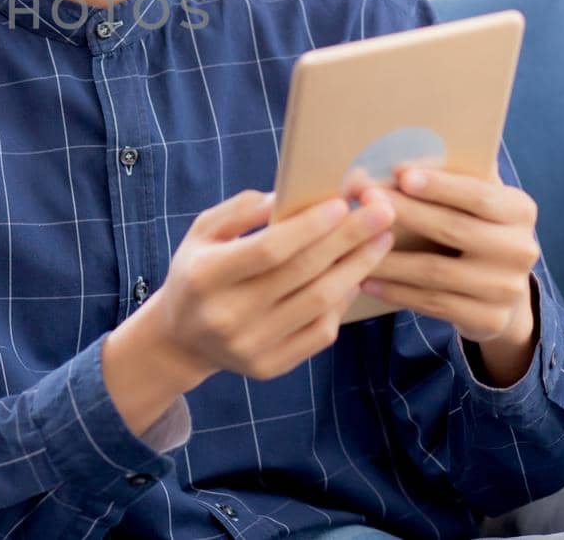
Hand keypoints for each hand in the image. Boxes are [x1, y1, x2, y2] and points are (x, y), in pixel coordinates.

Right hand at [103, 186, 395, 434]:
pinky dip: (343, 302)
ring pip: (319, 303)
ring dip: (357, 268)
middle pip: (302, 274)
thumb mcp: (203, 232)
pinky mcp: (270, 367)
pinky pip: (320, 332)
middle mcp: (228, 315)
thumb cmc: (197, 272)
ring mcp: (251, 345)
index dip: (310, 227)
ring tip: (381, 240)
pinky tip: (356, 275)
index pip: (269, 250)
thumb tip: (287, 196)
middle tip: (383, 211)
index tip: (343, 203)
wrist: (180, 338)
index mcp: (206, 276)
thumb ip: (240, 211)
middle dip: (349, 239)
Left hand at [359, 164, 540, 383]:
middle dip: (404, 213)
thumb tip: (407, 140)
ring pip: (435, 271)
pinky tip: (366, 279)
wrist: (504, 292)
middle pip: (452, 229)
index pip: (478, 195)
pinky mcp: (489, 320)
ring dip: (388, 256)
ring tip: (351, 243)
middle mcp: (520, 249)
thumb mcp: (477, 201)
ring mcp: (506, 289)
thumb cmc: (476, 229)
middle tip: (364, 200)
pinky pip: (432, 303)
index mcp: (519, 210)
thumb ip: (456, 175)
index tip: (400, 173)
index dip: (440, 185)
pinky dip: (396, 290)